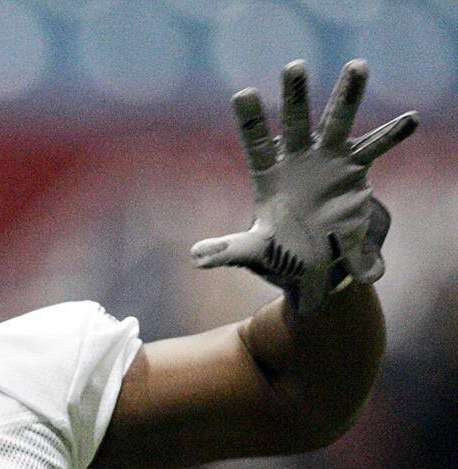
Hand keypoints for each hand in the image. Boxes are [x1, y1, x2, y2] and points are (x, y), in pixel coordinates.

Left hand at [191, 59, 417, 314]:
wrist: (316, 266)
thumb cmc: (281, 257)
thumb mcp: (255, 253)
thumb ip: (229, 250)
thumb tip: (195, 258)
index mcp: (268, 176)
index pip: (256, 145)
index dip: (251, 121)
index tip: (242, 93)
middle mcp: (297, 160)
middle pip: (295, 123)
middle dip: (295, 96)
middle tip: (294, 65)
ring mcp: (326, 161)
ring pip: (337, 123)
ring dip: (347, 96)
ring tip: (358, 64)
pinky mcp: (353, 170)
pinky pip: (375, 149)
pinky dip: (391, 135)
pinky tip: (410, 119)